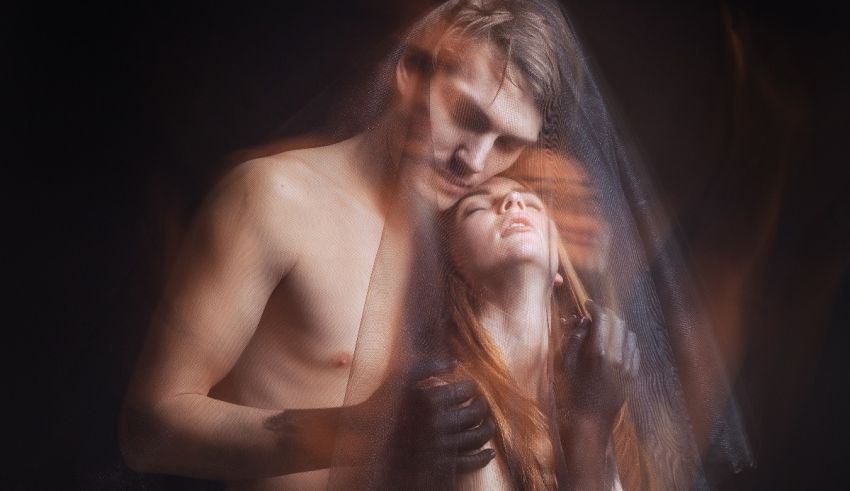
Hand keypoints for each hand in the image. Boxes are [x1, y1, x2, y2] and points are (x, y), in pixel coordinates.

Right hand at [380, 357, 496, 488]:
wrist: (365, 436)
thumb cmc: (382, 401)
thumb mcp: (399, 377)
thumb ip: (427, 365)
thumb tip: (456, 362)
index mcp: (430, 399)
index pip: (467, 390)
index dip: (473, 388)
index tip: (472, 388)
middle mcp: (437, 422)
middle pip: (476, 412)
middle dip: (483, 407)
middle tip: (481, 404)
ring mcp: (439, 444)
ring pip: (477, 436)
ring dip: (488, 429)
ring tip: (488, 424)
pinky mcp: (438, 464)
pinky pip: (469, 462)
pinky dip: (483, 458)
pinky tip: (489, 453)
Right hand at [557, 300, 639, 432]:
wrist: (590, 421)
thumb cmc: (571, 393)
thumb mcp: (565, 364)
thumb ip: (573, 339)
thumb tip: (581, 321)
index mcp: (598, 353)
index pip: (602, 318)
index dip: (594, 307)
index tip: (587, 304)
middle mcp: (617, 357)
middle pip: (618, 322)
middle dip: (607, 314)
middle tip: (595, 314)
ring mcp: (627, 366)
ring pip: (629, 334)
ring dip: (617, 326)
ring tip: (605, 328)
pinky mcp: (632, 375)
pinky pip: (634, 349)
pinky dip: (625, 340)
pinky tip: (615, 343)